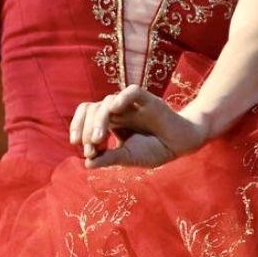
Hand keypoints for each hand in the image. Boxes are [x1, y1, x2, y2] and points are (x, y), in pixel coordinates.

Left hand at [69, 85, 207, 168]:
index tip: (78, 147)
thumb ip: (109, 158)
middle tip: (90, 146)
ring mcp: (131, 104)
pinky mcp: (148, 100)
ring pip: (107, 102)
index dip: (78, 127)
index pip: (86, 115)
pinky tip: (115, 109)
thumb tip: (86, 164)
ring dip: (99, 120)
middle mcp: (116, 109)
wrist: (179, 145)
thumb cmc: (152, 150)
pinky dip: (121, 98)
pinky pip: (131, 92)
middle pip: (92, 108)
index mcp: (109, 121)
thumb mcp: (128, 157)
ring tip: (98, 139)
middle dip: (86, 127)